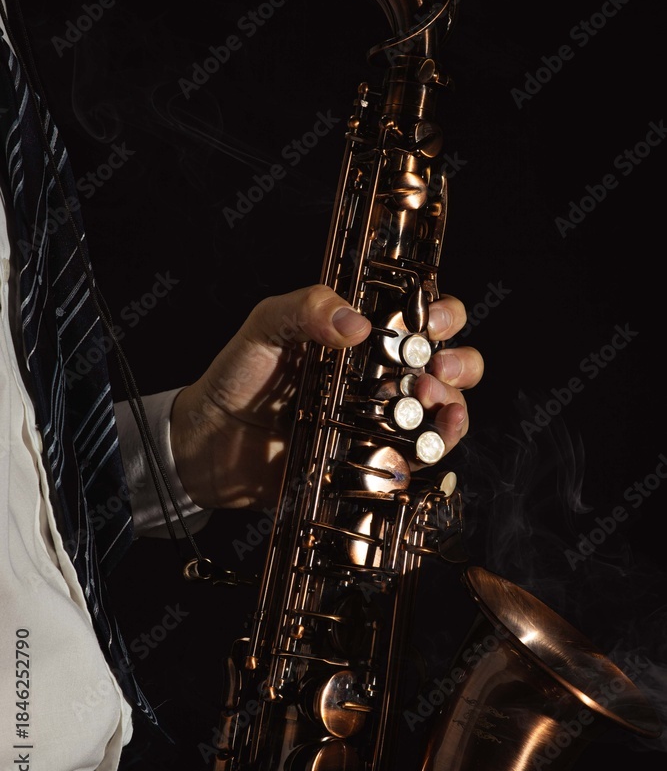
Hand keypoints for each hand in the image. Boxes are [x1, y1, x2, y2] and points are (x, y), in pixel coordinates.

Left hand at [170, 284, 483, 509]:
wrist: (208, 443)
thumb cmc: (237, 376)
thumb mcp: (266, 326)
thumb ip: (307, 309)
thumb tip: (358, 325)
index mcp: (362, 336)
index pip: (420, 316)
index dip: (441, 314)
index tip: (432, 322)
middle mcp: (380, 376)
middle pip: (448, 364)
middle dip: (459, 362)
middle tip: (436, 366)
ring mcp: (379, 420)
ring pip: (442, 411)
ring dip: (451, 406)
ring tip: (431, 404)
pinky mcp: (370, 462)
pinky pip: (416, 459)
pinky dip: (431, 452)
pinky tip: (423, 445)